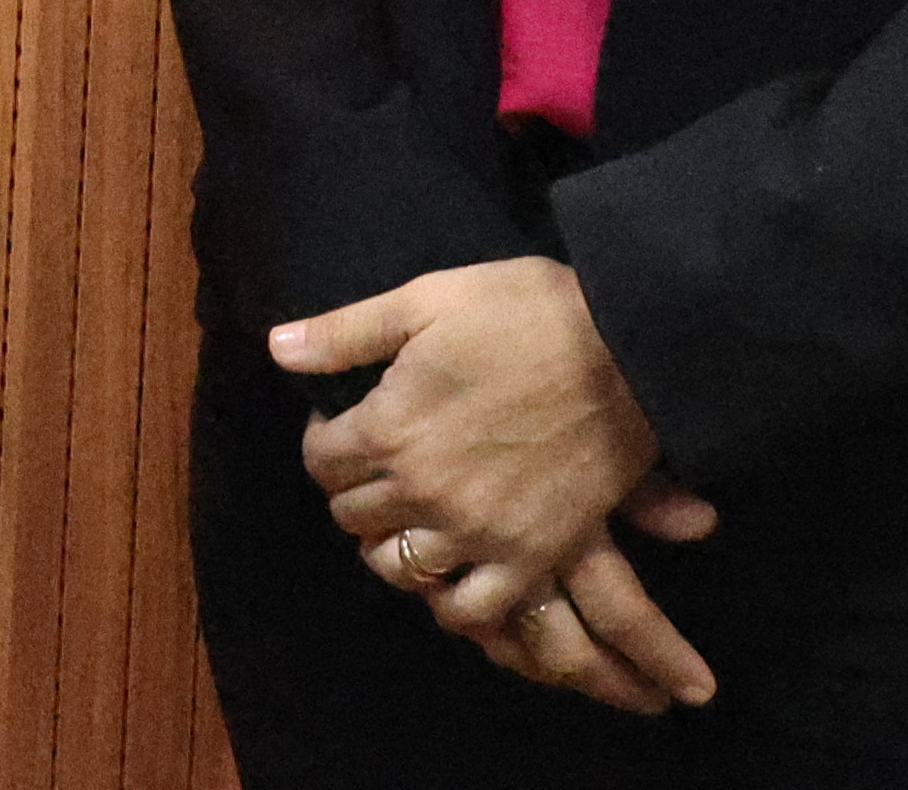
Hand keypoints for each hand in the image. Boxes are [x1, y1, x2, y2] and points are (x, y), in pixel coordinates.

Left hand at [279, 261, 714, 709]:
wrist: (630, 351)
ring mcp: (478, 533)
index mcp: (389, 428)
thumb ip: (345, 333)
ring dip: (394, 545)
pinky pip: (472, 608)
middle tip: (380, 466)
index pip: (322, 461)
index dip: (327, 441)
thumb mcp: (426, 300)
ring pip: (400, 568)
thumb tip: (276, 349)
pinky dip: (452, 598)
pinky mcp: (532, 557)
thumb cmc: (525, 314)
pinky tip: (453, 567)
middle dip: (354, 490)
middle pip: (354, 516)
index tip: (348, 425)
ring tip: (410, 518)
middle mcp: (423, 493)